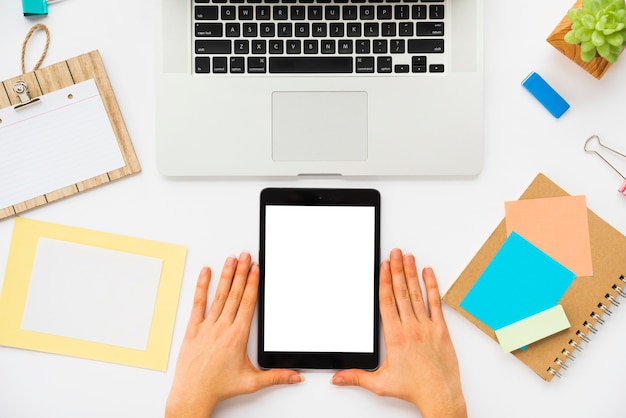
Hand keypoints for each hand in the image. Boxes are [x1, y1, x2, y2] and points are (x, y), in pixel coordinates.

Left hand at [165, 252, 303, 417]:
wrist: (193, 394)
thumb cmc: (219, 387)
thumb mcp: (252, 382)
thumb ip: (276, 376)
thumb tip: (296, 376)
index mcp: (237, 336)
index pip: (248, 303)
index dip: (252, 283)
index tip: (256, 269)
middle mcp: (222, 328)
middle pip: (235, 294)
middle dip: (242, 272)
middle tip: (246, 256)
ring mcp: (206, 327)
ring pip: (219, 295)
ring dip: (226, 275)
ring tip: (231, 259)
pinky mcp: (193, 329)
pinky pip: (198, 304)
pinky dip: (202, 287)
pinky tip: (206, 273)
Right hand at [331, 248, 466, 417]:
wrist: (439, 395)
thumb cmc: (413, 389)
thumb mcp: (380, 384)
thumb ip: (356, 377)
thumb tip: (337, 377)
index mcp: (395, 336)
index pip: (387, 301)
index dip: (384, 281)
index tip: (383, 266)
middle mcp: (411, 327)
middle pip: (400, 292)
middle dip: (397, 270)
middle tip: (395, 253)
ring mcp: (427, 327)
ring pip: (416, 294)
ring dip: (411, 274)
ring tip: (408, 257)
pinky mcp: (441, 330)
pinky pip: (435, 304)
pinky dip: (432, 287)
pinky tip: (428, 274)